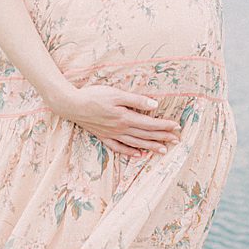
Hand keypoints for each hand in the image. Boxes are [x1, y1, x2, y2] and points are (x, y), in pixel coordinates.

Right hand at [54, 83, 182, 158]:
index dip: (164, 125)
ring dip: (150, 146)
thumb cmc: (93, 96)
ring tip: (163, 150)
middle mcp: (120, 129)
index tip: (176, 127)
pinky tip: (139, 155)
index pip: (149, 123)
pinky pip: (120, 148)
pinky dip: (131, 152)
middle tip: (176, 140)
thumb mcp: (116, 93)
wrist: (71, 105)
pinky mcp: (104, 137)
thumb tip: (155, 104)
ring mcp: (112, 134)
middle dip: (162, 137)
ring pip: (135, 143)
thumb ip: (136, 100)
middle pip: (145, 134)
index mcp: (125, 117)